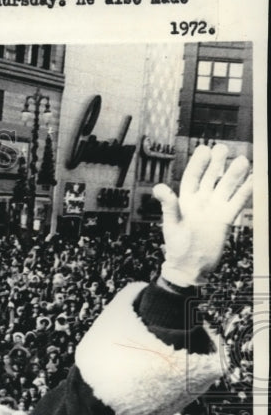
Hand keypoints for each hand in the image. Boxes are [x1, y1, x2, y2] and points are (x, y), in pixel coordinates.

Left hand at [154, 144, 251, 286]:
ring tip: (243, 160)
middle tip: (223, 148)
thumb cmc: (177, 246)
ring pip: (226, 187)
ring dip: (234, 175)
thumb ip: (169, 205)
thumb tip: (159, 187)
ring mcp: (214, 209)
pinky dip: (246, 191)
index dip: (198, 164)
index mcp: (185, 201)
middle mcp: (201, 202)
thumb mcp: (171, 224)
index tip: (204, 149)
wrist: (190, 266)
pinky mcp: (226, 219)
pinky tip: (254, 180)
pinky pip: (237, 202)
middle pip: (210, 178)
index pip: (192, 178)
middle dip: (216, 164)